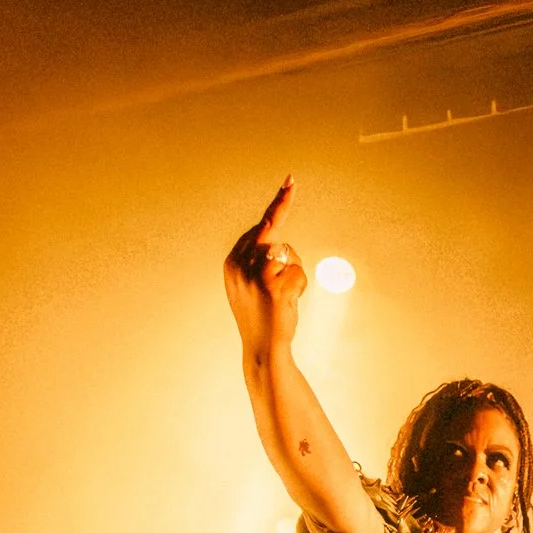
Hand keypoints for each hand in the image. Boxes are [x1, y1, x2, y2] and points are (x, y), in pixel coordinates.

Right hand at [223, 178, 306, 351]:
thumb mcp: (253, 285)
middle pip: (273, 232)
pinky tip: (288, 303)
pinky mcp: (272, 285)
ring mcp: (255, 274)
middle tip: (290, 206)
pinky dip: (300, 286)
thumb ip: (261, 261)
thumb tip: (277, 243)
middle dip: (285, 226)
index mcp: (232, 262)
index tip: (291, 182)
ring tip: (283, 297)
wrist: (262, 350)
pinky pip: (298, 271)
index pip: (259, 228)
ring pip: (289, 253)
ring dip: (294, 274)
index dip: (278, 206)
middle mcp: (239, 264)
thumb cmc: (263, 317)